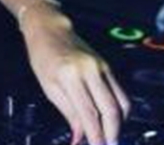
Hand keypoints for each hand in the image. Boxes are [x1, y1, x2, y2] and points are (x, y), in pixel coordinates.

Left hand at [22, 10, 130, 144]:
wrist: (49, 29)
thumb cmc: (43, 57)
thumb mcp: (49, 87)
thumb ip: (68, 113)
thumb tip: (79, 137)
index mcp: (69, 75)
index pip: (88, 113)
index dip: (95, 135)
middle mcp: (89, 70)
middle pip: (110, 109)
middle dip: (112, 133)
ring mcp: (102, 67)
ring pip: (121, 102)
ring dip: (119, 124)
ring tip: (110, 136)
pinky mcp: (107, 66)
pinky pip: (120, 93)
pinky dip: (120, 110)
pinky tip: (112, 119)